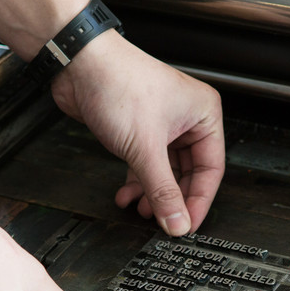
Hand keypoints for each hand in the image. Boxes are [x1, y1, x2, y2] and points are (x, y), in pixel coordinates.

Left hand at [51, 30, 224, 235]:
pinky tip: (125, 195)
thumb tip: (177, 222)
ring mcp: (162, 126)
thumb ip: (162, 191)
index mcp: (203, 115)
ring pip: (164, 172)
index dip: (198, 201)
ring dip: (151, 194)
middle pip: (187, 174)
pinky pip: (145, 166)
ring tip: (141, 210)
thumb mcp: (145, 148)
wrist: (78, 65)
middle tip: (163, 221)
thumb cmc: (117, 84)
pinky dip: (136, 183)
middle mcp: (186, 120)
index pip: (211, 170)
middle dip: (171, 199)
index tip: (186, 225)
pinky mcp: (139, 132)